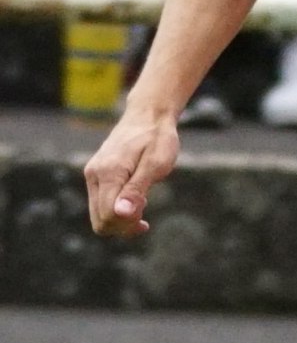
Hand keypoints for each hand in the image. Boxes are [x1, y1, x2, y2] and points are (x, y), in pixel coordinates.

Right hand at [84, 104, 179, 239]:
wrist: (148, 116)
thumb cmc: (157, 139)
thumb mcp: (156, 164)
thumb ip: (137, 190)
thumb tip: (121, 214)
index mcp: (109, 173)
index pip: (108, 216)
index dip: (127, 224)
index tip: (145, 219)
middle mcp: (94, 174)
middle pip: (99, 220)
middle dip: (122, 226)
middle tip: (144, 217)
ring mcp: (92, 174)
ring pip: (98, 214)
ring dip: (120, 219)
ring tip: (141, 203)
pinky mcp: (95, 174)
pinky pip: (100, 203)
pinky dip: (116, 209)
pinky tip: (134, 200)